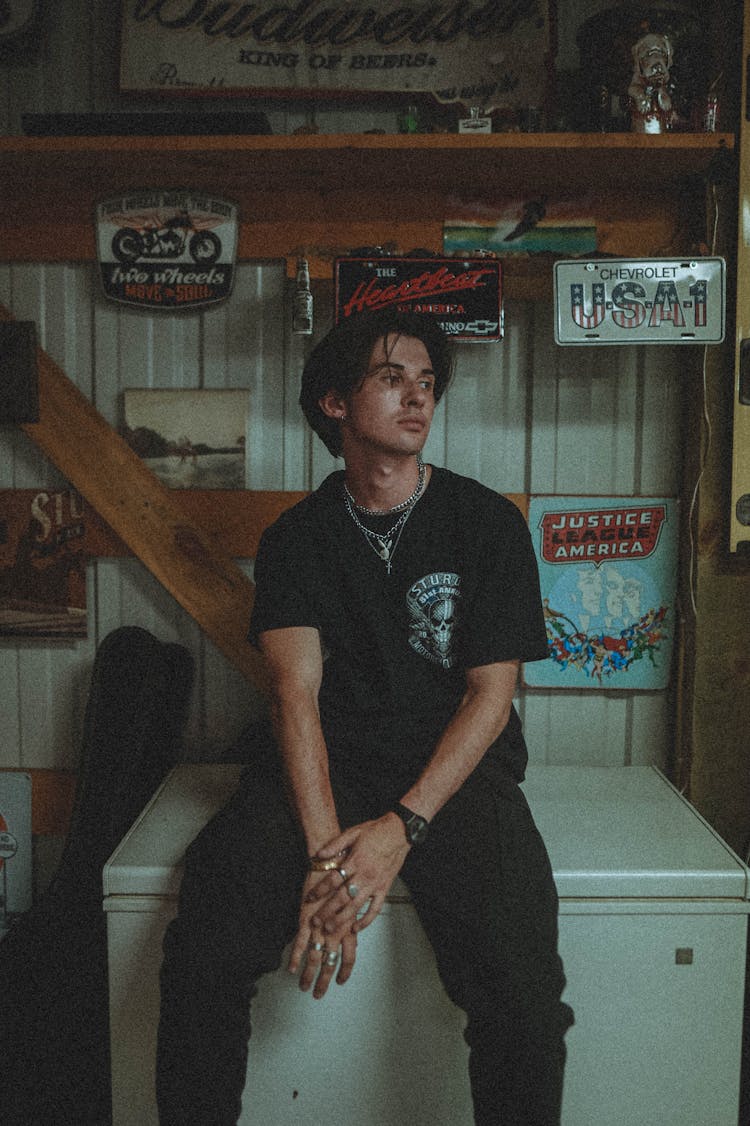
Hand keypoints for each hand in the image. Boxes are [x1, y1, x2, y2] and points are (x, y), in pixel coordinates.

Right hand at [288, 871, 357, 999]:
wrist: (331, 862)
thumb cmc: (344, 878)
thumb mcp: (353, 901)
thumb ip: (352, 919)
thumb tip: (353, 933)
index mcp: (349, 925)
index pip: (349, 956)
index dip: (344, 971)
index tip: (340, 981)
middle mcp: (336, 930)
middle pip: (331, 963)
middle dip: (324, 981)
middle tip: (318, 993)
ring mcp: (320, 926)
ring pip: (315, 958)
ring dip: (308, 974)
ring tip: (303, 987)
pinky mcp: (306, 919)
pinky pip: (300, 943)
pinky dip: (295, 957)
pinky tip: (290, 969)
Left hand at [307, 814, 409, 938]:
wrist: (399, 832)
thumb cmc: (376, 831)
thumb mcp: (353, 833)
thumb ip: (335, 845)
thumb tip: (319, 855)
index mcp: (355, 861)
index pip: (333, 879)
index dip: (320, 890)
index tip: (310, 897)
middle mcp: (364, 875)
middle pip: (342, 898)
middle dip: (327, 911)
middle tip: (315, 921)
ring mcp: (375, 884)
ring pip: (356, 906)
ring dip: (342, 919)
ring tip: (330, 928)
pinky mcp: (384, 889)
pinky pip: (375, 909)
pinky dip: (366, 920)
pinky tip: (356, 928)